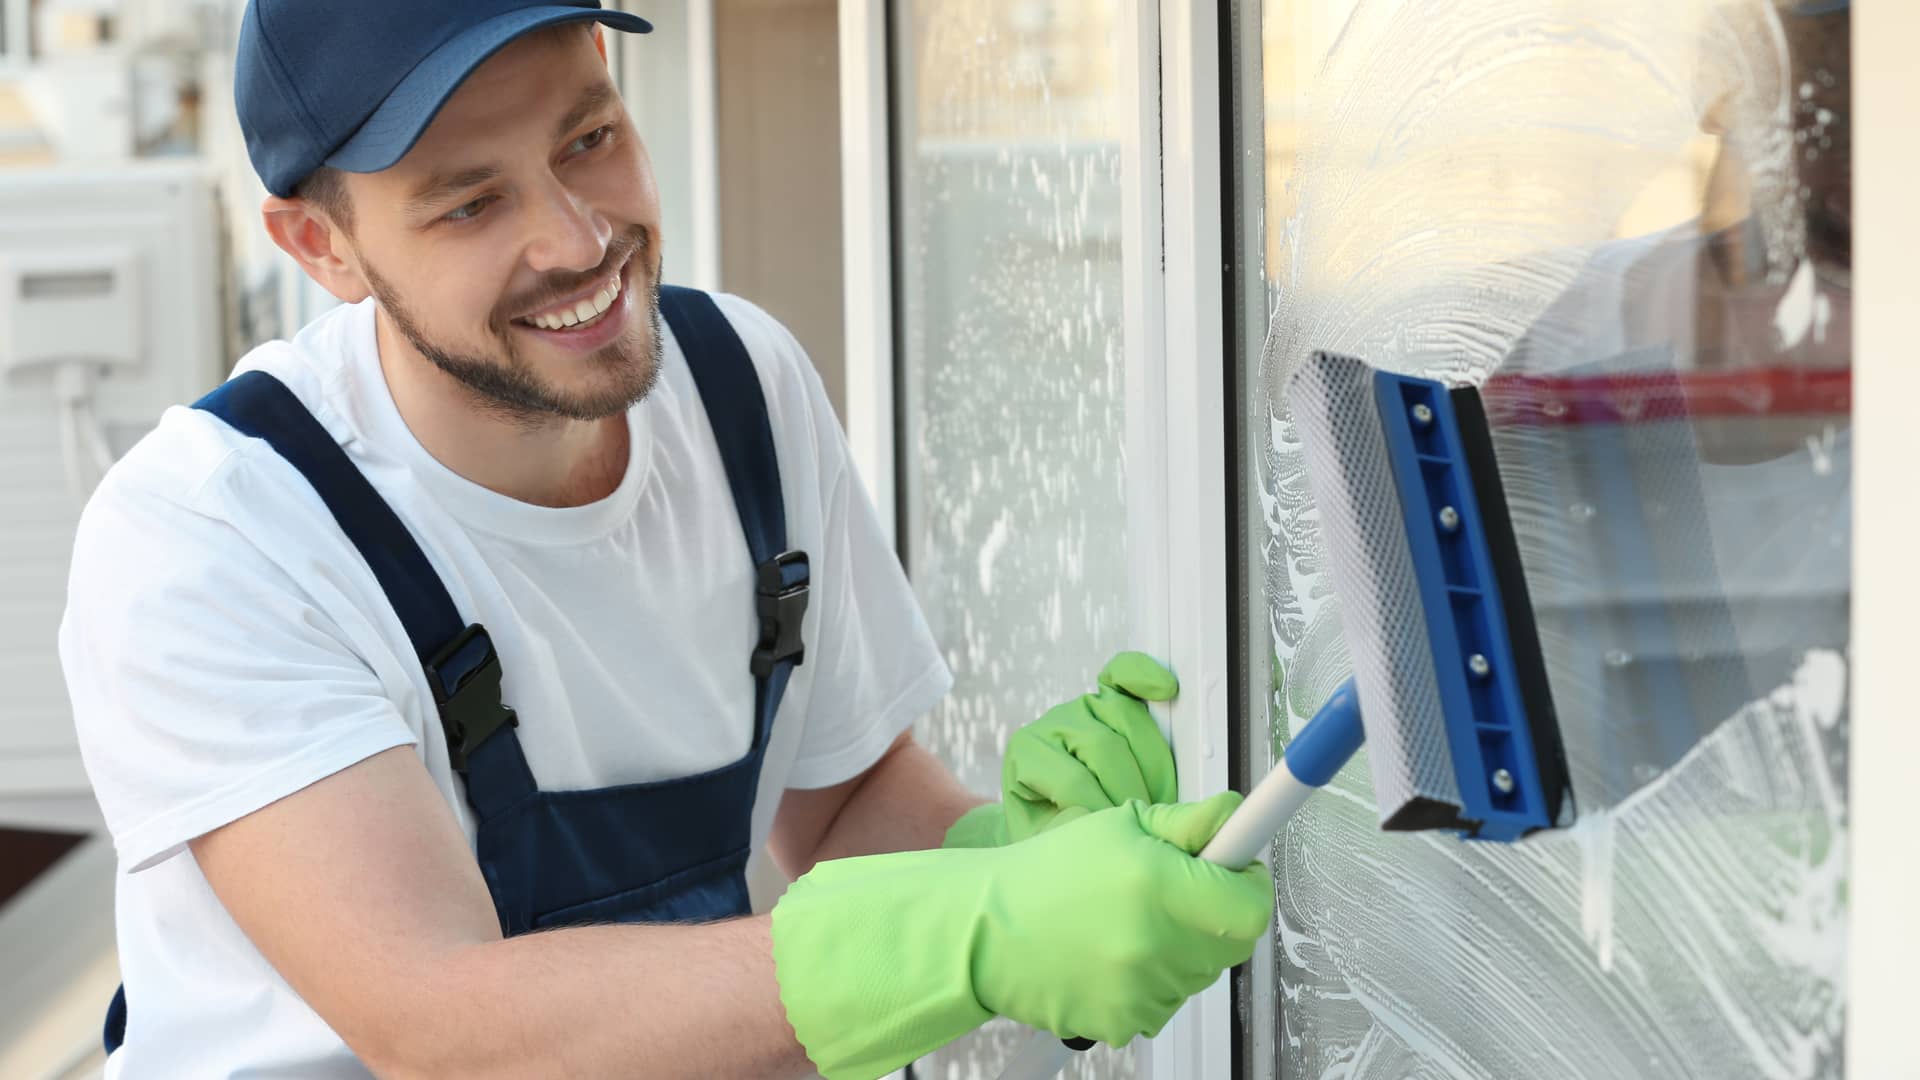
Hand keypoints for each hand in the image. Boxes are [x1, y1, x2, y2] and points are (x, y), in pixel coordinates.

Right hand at [772, 792, 1272, 1078]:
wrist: (984, 931)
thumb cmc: (1046, 874)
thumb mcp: (1118, 826)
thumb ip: (1187, 824)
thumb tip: (1238, 815)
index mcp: (1157, 884)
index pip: (1251, 905)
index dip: (1248, 885)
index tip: (1235, 872)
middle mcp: (1154, 942)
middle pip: (1232, 942)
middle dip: (1214, 912)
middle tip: (1172, 891)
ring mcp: (1140, 989)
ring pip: (1200, 972)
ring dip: (1182, 948)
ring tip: (1128, 923)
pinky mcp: (1124, 1022)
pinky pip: (1166, 1000)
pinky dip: (1152, 981)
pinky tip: (1112, 955)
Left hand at [1002, 651, 1178, 841]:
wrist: (1051, 816)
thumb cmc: (1049, 830)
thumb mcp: (1045, 842)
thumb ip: (1064, 832)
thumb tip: (1094, 818)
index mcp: (1026, 754)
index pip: (1074, 780)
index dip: (1104, 809)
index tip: (1120, 837)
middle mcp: (1053, 723)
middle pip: (1106, 748)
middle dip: (1133, 790)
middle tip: (1146, 823)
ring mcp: (1083, 706)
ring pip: (1128, 719)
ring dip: (1154, 765)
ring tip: (1159, 798)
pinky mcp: (1107, 697)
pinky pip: (1124, 677)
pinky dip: (1144, 677)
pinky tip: (1164, 689)